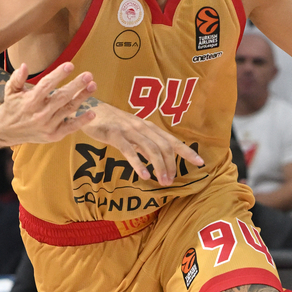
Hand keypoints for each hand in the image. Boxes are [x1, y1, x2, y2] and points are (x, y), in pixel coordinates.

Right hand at [0, 62, 96, 144]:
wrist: (7, 131)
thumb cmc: (12, 106)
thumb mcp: (11, 90)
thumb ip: (17, 78)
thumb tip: (24, 65)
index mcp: (30, 101)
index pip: (46, 85)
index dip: (59, 75)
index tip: (70, 65)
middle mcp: (40, 114)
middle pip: (61, 97)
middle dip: (76, 85)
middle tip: (88, 75)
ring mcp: (48, 125)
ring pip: (68, 109)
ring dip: (82, 98)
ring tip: (93, 86)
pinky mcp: (53, 135)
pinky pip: (70, 127)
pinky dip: (82, 121)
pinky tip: (92, 113)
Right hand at [83, 103, 203, 186]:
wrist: (90, 110)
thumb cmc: (113, 123)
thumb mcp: (132, 133)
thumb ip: (145, 144)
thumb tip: (158, 160)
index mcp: (149, 127)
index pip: (172, 140)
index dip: (187, 151)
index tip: (200, 162)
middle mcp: (143, 127)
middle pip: (164, 146)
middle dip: (171, 165)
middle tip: (170, 181)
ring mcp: (129, 130)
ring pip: (150, 149)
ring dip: (159, 166)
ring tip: (162, 181)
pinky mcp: (115, 135)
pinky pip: (129, 150)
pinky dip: (138, 163)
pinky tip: (143, 174)